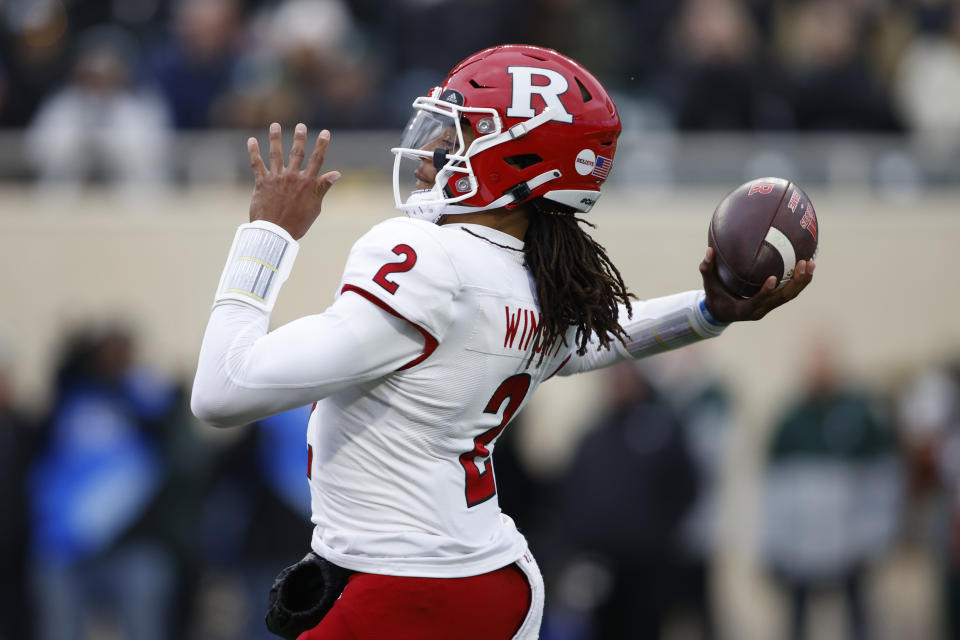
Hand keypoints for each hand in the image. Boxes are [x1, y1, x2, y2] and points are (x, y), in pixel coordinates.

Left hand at [247, 122, 340, 239]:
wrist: (275, 233)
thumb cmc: (297, 223)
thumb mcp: (315, 207)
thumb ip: (322, 188)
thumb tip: (336, 173)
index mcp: (307, 183)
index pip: (317, 160)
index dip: (322, 145)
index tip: (325, 133)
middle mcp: (292, 177)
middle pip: (297, 153)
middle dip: (300, 138)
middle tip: (301, 126)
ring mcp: (276, 178)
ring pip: (276, 154)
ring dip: (276, 138)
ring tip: (275, 125)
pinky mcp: (262, 183)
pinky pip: (257, 164)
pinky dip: (254, 151)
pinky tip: (252, 140)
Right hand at [700, 247, 814, 321]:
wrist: (721, 313)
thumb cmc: (715, 298)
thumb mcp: (709, 286)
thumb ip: (707, 269)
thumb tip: (709, 250)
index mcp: (745, 310)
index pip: (758, 301)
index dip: (766, 292)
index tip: (773, 278)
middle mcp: (760, 310)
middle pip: (783, 298)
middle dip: (795, 282)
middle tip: (803, 263)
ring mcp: (769, 306)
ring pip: (790, 296)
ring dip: (802, 281)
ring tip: (811, 263)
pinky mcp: (774, 302)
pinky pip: (790, 292)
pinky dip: (799, 281)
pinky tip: (806, 266)